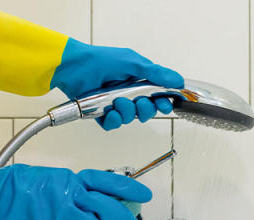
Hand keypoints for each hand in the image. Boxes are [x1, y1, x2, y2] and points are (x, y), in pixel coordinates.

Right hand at [0, 164, 152, 219]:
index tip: (144, 194)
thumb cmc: (15, 184)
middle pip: (106, 207)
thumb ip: (67, 187)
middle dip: (124, 218)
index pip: (106, 182)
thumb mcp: (47, 177)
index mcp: (69, 179)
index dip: (128, 188)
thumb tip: (83, 197)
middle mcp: (69, 195)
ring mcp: (60, 213)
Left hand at [51, 39, 184, 130]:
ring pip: (131, 119)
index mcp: (138, 81)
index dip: (163, 103)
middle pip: (147, 111)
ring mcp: (115, 105)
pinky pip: (114, 125)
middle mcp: (128, 94)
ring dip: (127, 112)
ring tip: (117, 101)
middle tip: (140, 102)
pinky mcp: (102, 115)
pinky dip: (114, 120)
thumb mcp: (134, 63)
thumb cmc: (101, 61)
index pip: (158, 96)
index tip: (166, 105)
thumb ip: (157, 74)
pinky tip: (110, 111)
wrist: (75, 68)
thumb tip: (178, 80)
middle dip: (146, 109)